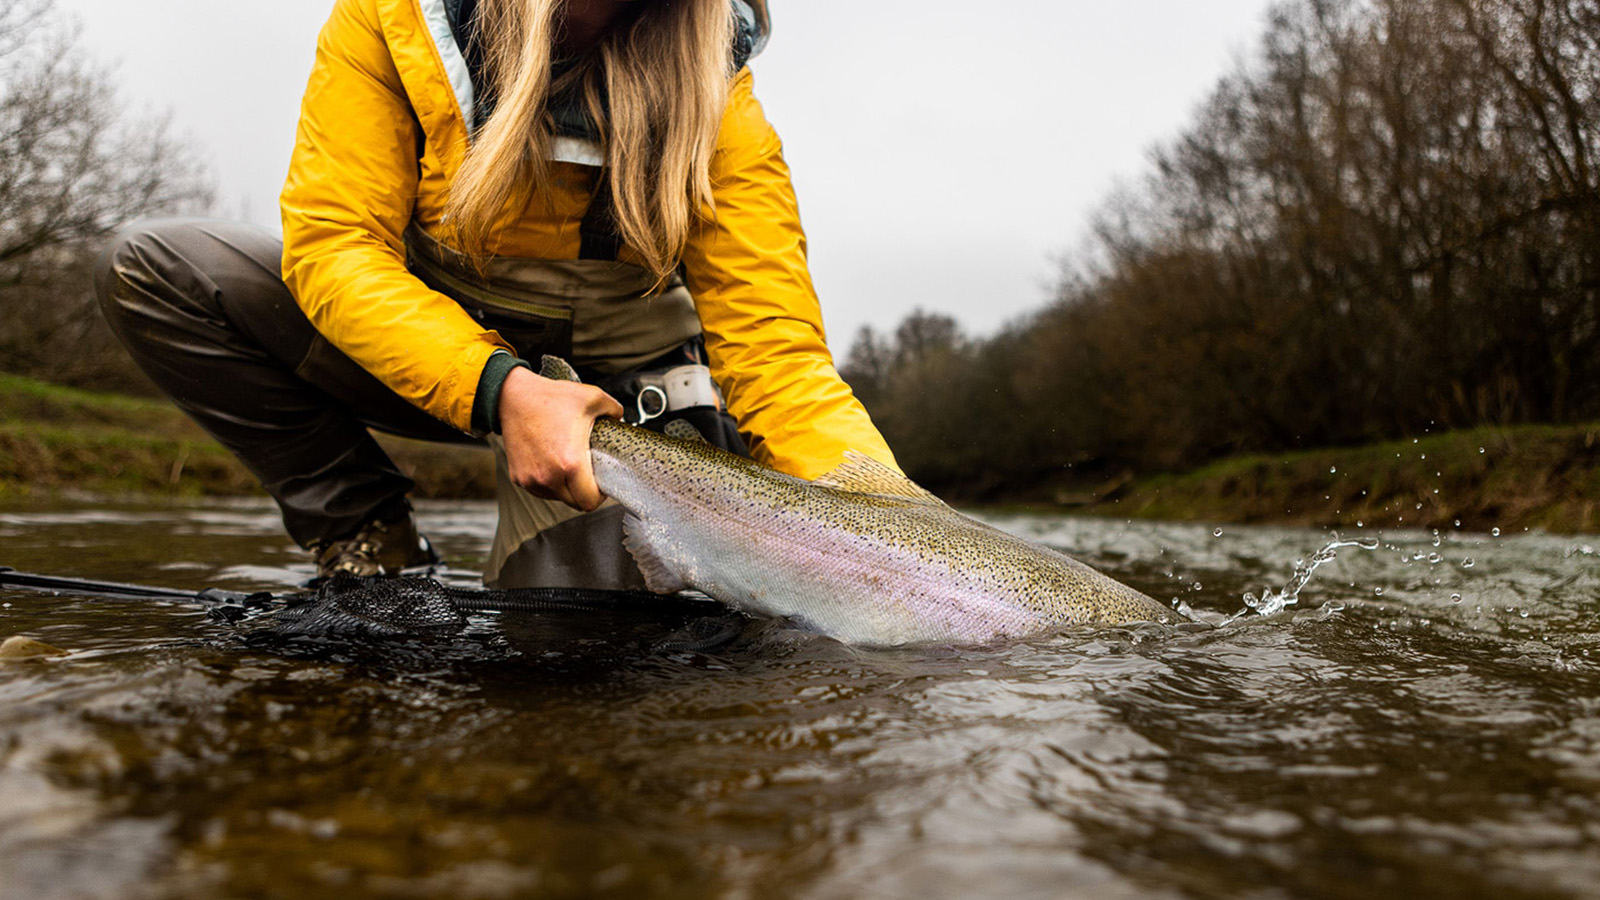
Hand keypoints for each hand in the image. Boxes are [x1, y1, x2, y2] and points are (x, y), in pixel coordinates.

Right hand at [497, 365, 624, 510]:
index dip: (600, 495)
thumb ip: (614, 410)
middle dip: (584, 492)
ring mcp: (531, 479)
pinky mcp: (519, 478)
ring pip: (558, 497)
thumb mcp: (592, 398)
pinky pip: (541, 490)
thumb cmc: (549, 398)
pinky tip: (551, 463)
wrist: (512, 397)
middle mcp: (549, 476)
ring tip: (567, 464)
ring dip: (566, 488)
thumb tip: (621, 420)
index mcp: (570, 463)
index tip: (601, 483)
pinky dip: (549, 482)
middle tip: (587, 473)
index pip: (590, 502)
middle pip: (576, 504)